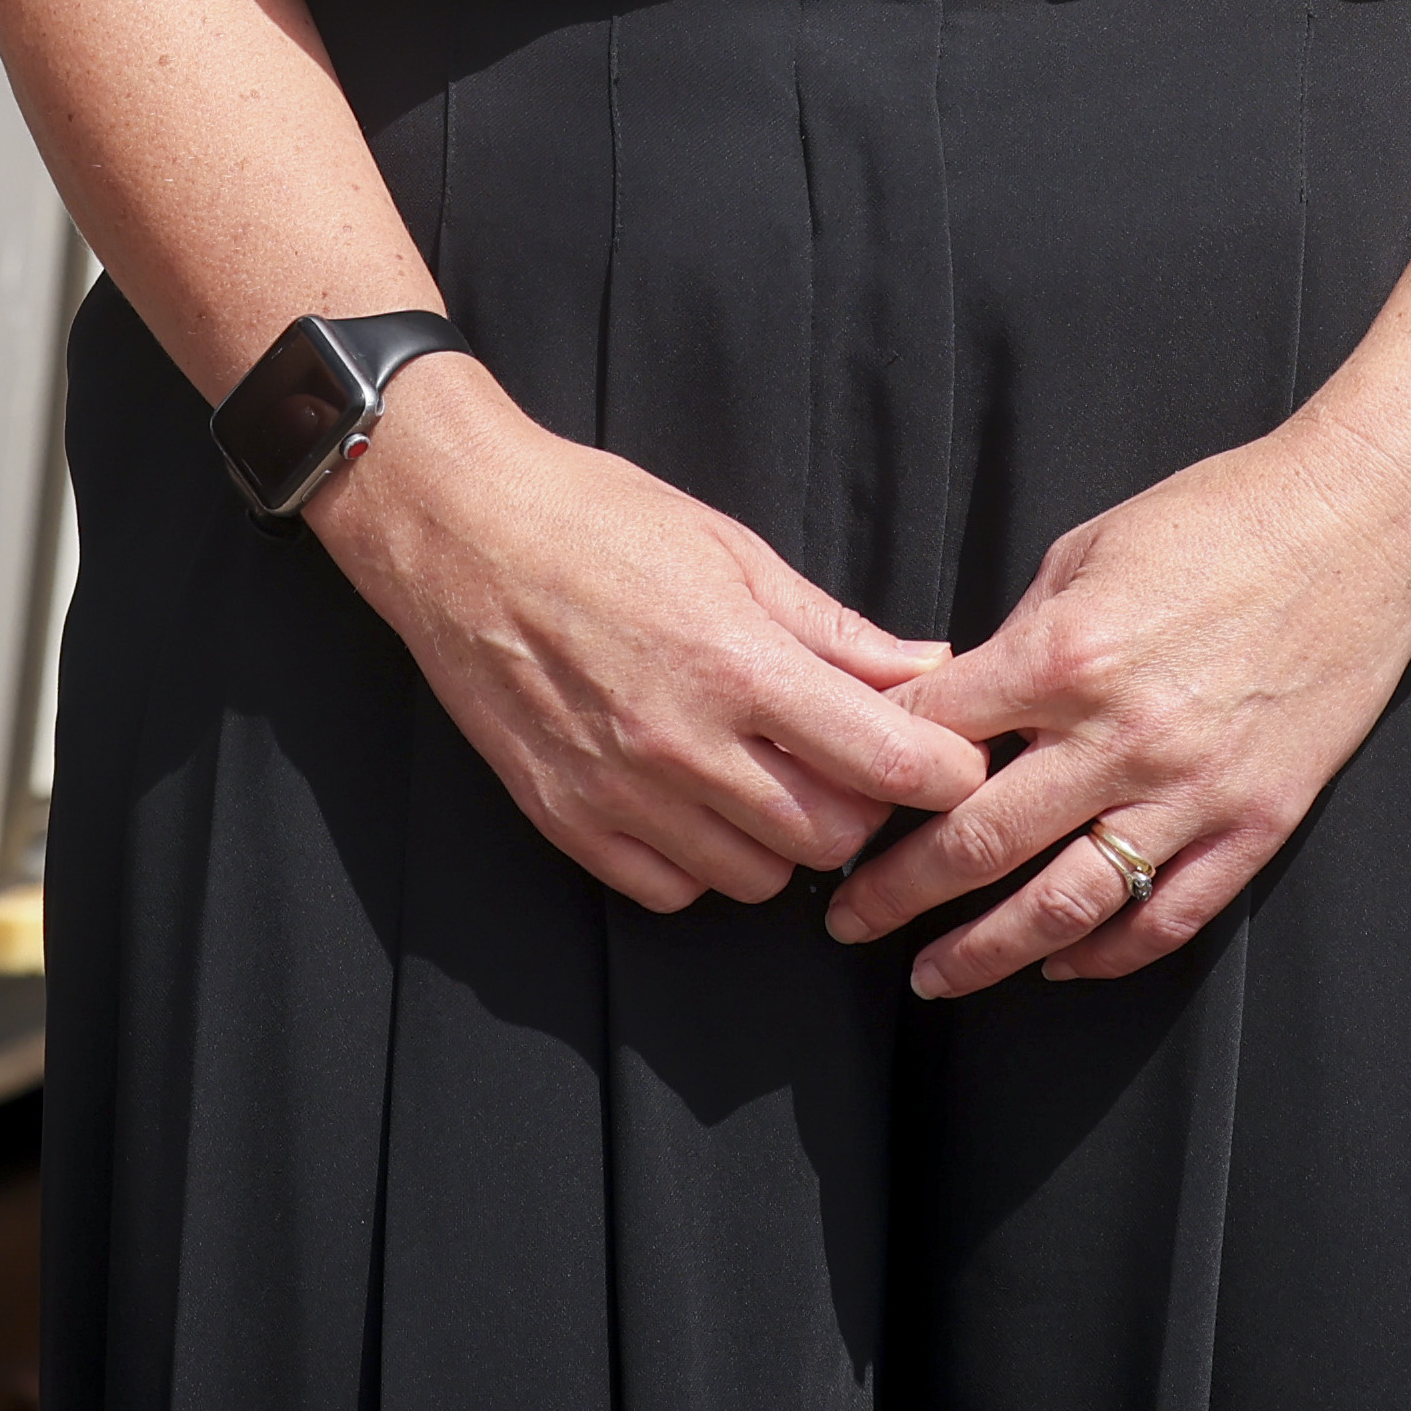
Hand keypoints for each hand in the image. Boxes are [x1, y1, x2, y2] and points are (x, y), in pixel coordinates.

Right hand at [309, 361, 984, 912]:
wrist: (457, 531)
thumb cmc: (595, 520)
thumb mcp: (731, 549)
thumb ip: (833, 629)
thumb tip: (925, 671)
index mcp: (736, 663)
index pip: (883, 761)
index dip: (943, 773)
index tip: (954, 764)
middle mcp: (682, 744)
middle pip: (831, 838)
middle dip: (862, 808)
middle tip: (852, 762)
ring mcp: (620, 792)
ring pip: (757, 877)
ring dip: (783, 840)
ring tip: (766, 775)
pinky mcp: (566, 819)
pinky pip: (672, 890)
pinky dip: (702, 861)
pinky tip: (695, 802)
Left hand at [819, 405, 1410, 995]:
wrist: (1359, 525)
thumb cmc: (1216, 518)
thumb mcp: (1086, 553)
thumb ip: (1019, 640)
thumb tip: (959, 708)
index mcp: (1064, 657)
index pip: (932, 742)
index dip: (867, 782)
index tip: (830, 810)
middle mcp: (1119, 738)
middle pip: (979, 844)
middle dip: (897, 894)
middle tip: (845, 923)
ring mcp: (1192, 793)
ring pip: (1066, 908)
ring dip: (985, 953)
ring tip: (932, 978)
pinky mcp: (1255, 824)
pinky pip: (1166, 917)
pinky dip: (1104, 954)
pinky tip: (1057, 964)